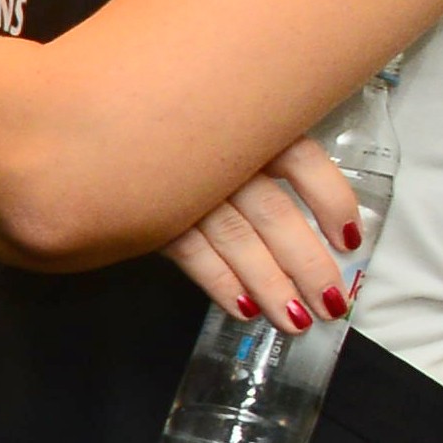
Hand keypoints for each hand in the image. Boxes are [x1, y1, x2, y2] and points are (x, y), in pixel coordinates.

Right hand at [163, 134, 367, 331]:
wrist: (90, 132)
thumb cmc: (164, 126)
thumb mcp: (218, 122)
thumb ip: (254, 147)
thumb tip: (304, 202)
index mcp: (244, 127)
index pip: (303, 163)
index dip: (333, 202)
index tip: (351, 240)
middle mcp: (220, 156)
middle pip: (277, 215)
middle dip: (308, 264)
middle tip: (330, 303)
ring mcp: (184, 186)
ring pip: (239, 240)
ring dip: (270, 285)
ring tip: (293, 320)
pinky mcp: (149, 213)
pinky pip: (192, 254)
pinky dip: (219, 281)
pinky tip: (241, 307)